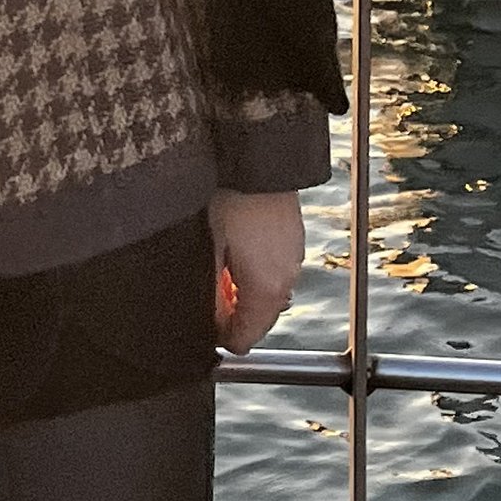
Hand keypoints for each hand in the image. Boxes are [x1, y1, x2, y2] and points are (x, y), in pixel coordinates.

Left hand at [211, 188, 304, 354]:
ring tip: (220, 278)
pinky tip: (237, 259)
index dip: (222, 339)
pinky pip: (277, 273)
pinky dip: (257, 277)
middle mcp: (287, 277)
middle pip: (261, 319)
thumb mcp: (209, 248)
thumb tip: (208, 315)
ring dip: (246, 297)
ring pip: (269, 296)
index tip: (205, 331)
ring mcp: (294, 258)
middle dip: (234, 318)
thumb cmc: (232, 199)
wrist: (260, 160)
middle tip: (209, 305)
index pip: (247, 337)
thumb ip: (209, 289)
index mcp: (266, 288)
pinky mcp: (294, 241)